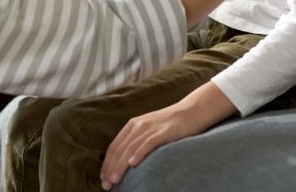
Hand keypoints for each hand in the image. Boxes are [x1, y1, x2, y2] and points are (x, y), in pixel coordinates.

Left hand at [99, 83, 233, 189]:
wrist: (192, 110)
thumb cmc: (171, 124)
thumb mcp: (149, 130)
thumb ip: (137, 141)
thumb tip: (125, 162)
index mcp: (132, 125)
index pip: (115, 146)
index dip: (107, 163)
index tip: (103, 178)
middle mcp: (138, 125)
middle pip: (120, 149)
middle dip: (111, 168)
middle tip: (106, 184)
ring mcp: (150, 127)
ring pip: (130, 148)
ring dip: (120, 165)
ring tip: (114, 180)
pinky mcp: (163, 131)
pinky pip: (148, 143)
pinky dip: (138, 153)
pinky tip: (132, 164)